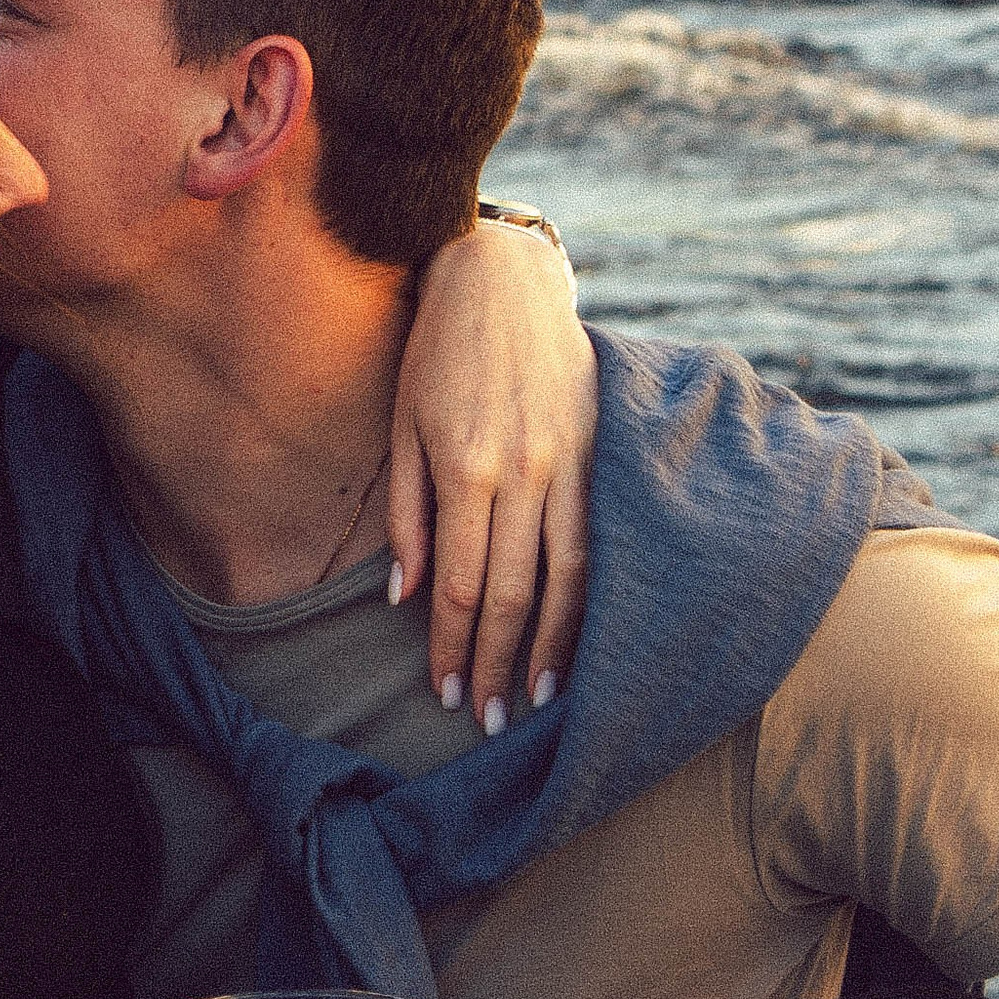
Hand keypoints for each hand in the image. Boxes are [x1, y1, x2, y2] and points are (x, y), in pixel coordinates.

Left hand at [389, 218, 596, 726]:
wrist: (504, 277)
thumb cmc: (436, 350)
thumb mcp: (402, 425)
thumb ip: (406, 512)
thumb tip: (405, 595)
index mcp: (465, 466)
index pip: (459, 584)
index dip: (451, 644)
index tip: (444, 693)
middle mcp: (523, 472)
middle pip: (513, 593)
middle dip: (498, 663)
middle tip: (487, 721)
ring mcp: (568, 463)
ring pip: (567, 578)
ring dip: (552, 648)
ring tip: (537, 702)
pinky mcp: (597, 453)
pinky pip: (597, 542)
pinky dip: (590, 599)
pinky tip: (583, 637)